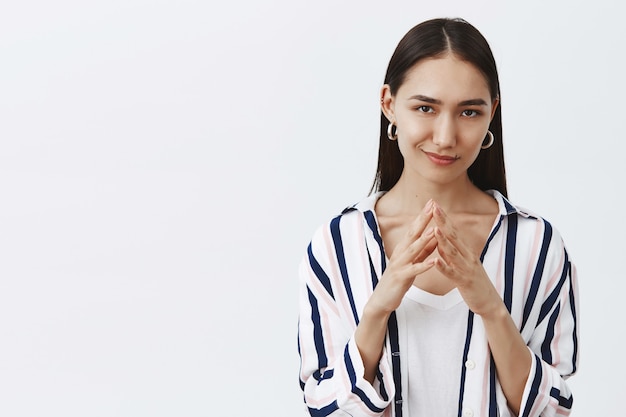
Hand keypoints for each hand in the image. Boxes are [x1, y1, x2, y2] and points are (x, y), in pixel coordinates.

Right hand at [367, 200, 437, 314]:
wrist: (382, 299)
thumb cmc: (398, 280)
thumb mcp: (412, 262)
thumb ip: (423, 250)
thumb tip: (434, 236)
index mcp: (403, 248)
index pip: (414, 228)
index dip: (423, 215)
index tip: (432, 202)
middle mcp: (400, 253)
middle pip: (412, 234)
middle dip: (423, 220)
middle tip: (432, 206)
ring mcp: (399, 265)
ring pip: (413, 250)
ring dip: (424, 240)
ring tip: (435, 230)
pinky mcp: (400, 278)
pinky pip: (413, 271)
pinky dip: (423, 266)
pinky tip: (432, 262)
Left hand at [431, 203, 501, 317]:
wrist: (490, 302)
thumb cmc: (474, 282)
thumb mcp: (463, 263)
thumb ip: (452, 252)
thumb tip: (440, 240)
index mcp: (466, 251)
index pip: (454, 231)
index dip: (445, 218)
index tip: (435, 205)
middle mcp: (468, 256)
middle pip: (454, 236)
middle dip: (443, 221)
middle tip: (434, 208)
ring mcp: (467, 268)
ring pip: (453, 253)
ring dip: (443, 241)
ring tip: (434, 229)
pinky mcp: (464, 282)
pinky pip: (452, 273)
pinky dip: (443, 266)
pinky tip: (435, 261)